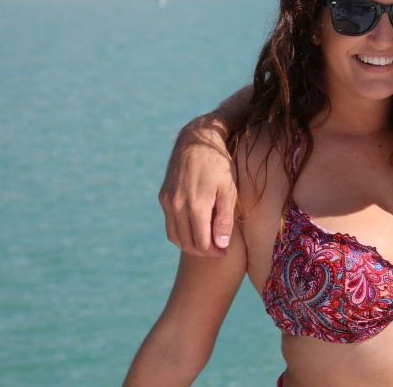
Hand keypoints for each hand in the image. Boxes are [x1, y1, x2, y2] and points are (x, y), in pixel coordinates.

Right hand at [158, 114, 237, 256]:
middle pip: (187, 243)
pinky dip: (180, 233)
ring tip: (207, 243)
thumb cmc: (219, 165)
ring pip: (175, 237)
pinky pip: (170, 224)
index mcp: (196, 205)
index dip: (214, 252)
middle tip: (217, 250)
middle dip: (203, 251)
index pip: (201, 243)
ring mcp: (168, 201)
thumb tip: (221, 245)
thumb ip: (224, 219)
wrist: (196, 141)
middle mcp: (177, 205)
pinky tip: (195, 230)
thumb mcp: (229, 190)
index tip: (224, 252)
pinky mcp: (163, 197)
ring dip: (190, 245)